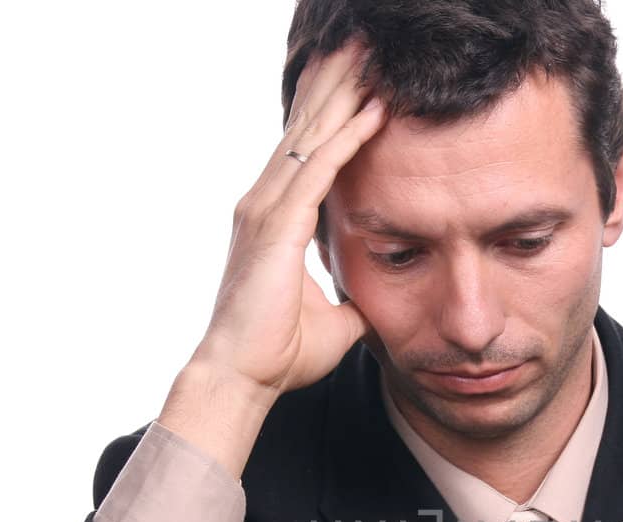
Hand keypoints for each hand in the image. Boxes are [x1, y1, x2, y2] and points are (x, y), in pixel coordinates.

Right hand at [159, 38, 388, 472]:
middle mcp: (264, 202)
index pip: (306, 148)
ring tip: (367, 54)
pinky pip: (319, 170)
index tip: (357, 76)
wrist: (241, 379)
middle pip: (305, 125)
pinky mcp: (276, 227)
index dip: (331, 108)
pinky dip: (348, 138)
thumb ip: (354, 294)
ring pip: (311, 135)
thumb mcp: (334, 317)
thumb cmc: (278, 354)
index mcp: (274, 217)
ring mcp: (265, 210)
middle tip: (360, 42)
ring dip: (342, 92)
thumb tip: (381, 296)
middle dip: (334, 81)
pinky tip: (374, 111)